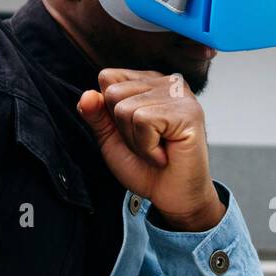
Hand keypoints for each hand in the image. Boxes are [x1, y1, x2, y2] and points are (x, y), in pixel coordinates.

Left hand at [77, 69, 224, 232]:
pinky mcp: (188, 112)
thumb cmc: (145, 167)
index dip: (109, 112)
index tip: (133, 131)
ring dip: (136, 142)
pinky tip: (164, 154)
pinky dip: (147, 148)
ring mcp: (180, 94)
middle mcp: (166, 81)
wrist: (172, 198)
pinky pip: (144, 121)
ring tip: (157, 150)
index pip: (107, 78)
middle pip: (113, 93)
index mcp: (148, 82)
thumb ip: (96, 114)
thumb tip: (87, 95)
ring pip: (126, 109)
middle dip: (123, 129)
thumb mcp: (111, 138)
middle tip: (148, 144)